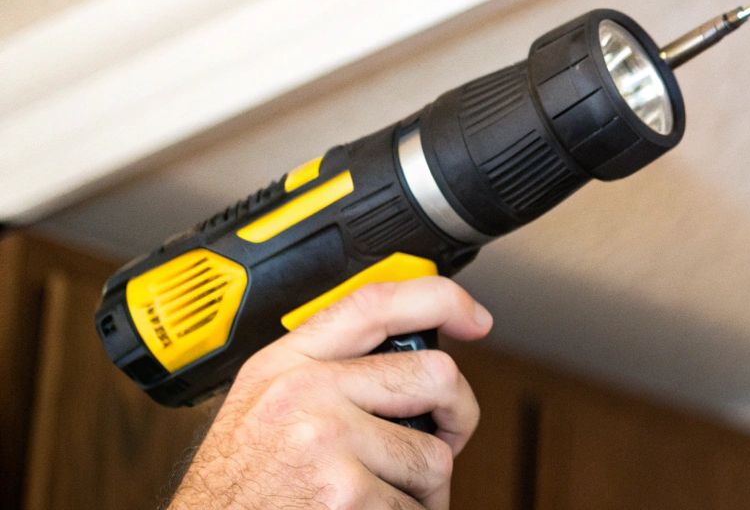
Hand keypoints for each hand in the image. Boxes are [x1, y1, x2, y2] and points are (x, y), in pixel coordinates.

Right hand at [167, 277, 492, 509]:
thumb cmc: (236, 490)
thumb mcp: (261, 409)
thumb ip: (322, 376)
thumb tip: (405, 362)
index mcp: (283, 364)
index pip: (375, 303)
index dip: (440, 299)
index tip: (474, 318)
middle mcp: (302, 393)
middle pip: (434, 376)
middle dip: (457, 416)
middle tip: (443, 441)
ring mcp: (325, 441)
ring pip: (433, 455)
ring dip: (423, 489)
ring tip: (382, 499)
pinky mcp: (344, 493)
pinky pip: (418, 507)